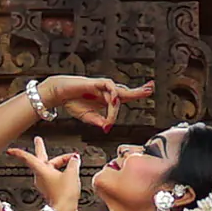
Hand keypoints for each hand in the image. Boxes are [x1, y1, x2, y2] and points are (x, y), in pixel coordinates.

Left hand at [10, 139, 83, 210]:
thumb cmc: (63, 195)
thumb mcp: (72, 173)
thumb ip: (73, 163)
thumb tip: (75, 159)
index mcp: (42, 170)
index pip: (27, 158)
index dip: (19, 152)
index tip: (11, 150)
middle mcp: (40, 176)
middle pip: (41, 159)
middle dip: (41, 148)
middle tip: (38, 140)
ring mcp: (45, 184)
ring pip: (50, 168)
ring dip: (60, 162)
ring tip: (71, 159)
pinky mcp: (51, 190)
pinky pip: (55, 176)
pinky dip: (62, 171)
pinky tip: (71, 171)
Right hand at [32, 75, 150, 129]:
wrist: (60, 94)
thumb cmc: (74, 103)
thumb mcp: (88, 117)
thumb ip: (99, 121)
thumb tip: (107, 128)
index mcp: (107, 99)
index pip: (126, 97)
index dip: (138, 94)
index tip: (149, 90)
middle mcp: (107, 92)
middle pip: (127, 92)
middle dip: (140, 90)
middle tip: (151, 87)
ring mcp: (103, 87)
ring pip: (119, 93)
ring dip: (122, 101)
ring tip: (118, 106)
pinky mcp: (97, 83)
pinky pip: (110, 88)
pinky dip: (113, 96)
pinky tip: (113, 101)